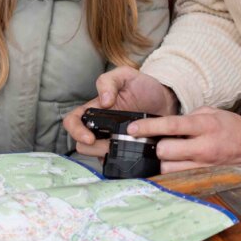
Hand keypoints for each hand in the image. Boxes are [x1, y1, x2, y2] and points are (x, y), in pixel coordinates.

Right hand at [63, 66, 178, 157]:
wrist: (167, 101)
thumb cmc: (144, 87)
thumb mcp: (125, 75)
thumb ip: (109, 81)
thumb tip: (102, 102)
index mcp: (95, 110)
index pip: (73, 122)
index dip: (75, 131)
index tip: (90, 138)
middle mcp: (100, 128)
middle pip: (82, 145)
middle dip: (94, 147)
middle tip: (111, 144)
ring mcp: (112, 141)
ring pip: (97, 156)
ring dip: (106, 154)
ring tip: (123, 147)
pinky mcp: (125, 152)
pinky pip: (116, 164)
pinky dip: (120, 163)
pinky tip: (131, 155)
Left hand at [128, 107, 240, 173]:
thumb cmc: (231, 127)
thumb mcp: (212, 113)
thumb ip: (188, 117)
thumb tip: (165, 125)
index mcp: (204, 125)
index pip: (171, 126)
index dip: (148, 128)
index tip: (132, 129)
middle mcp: (204, 147)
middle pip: (165, 152)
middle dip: (157, 147)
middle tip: (156, 142)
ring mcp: (205, 166)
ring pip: (169, 169)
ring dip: (163, 161)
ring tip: (168, 154)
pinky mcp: (205, 178)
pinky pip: (179, 178)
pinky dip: (173, 171)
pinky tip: (175, 165)